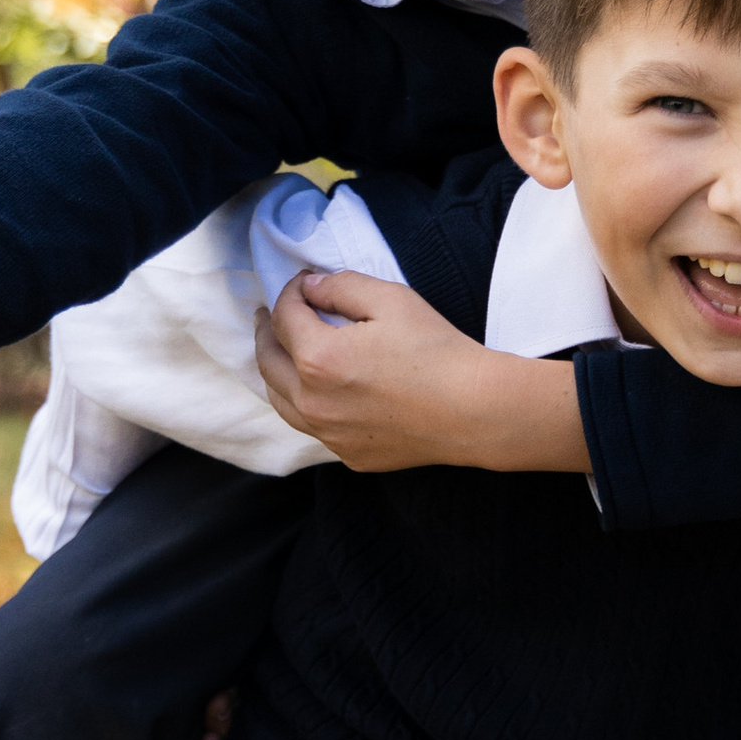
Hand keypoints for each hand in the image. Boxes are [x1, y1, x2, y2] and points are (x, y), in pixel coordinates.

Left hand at [254, 271, 588, 474]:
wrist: (475, 411)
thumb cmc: (437, 351)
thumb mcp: (391, 299)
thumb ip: (341, 287)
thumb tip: (310, 288)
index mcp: (317, 359)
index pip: (283, 318)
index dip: (288, 294)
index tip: (302, 284)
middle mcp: (312, 402)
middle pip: (268, 362)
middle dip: (266, 332)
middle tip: (266, 317)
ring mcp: (329, 434)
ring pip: (281, 401)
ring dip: (276, 372)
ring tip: (279, 354)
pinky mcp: (349, 455)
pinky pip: (312, 427)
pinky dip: (304, 404)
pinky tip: (317, 391)